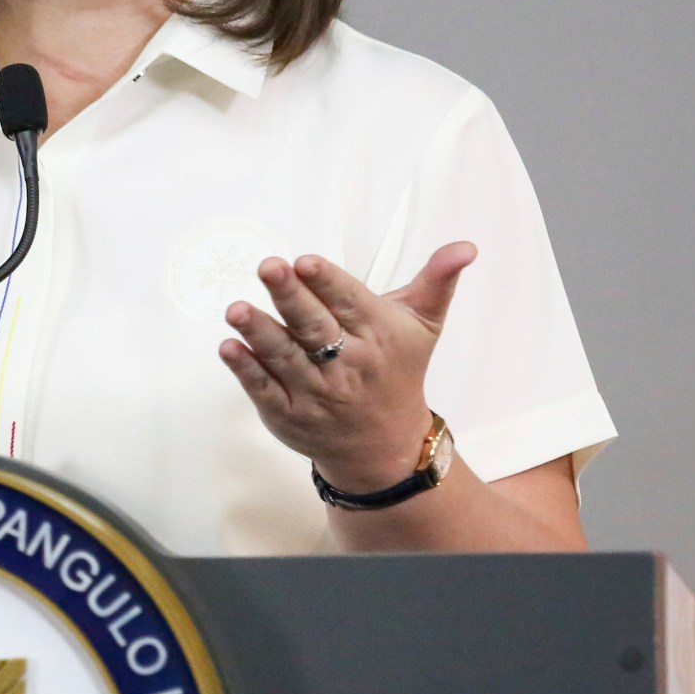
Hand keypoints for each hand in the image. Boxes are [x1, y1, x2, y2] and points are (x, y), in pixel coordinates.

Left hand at [217, 244, 474, 493]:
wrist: (385, 446)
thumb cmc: (398, 372)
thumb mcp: (424, 325)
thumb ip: (437, 280)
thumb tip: (465, 247)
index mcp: (377, 335)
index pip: (349, 302)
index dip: (327, 281)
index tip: (305, 262)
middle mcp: (347, 365)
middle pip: (314, 326)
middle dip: (290, 296)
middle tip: (268, 268)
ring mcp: (315, 392)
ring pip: (284, 357)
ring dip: (259, 332)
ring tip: (236, 309)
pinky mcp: (288, 415)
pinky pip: (264, 390)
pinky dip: (246, 370)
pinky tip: (229, 347)